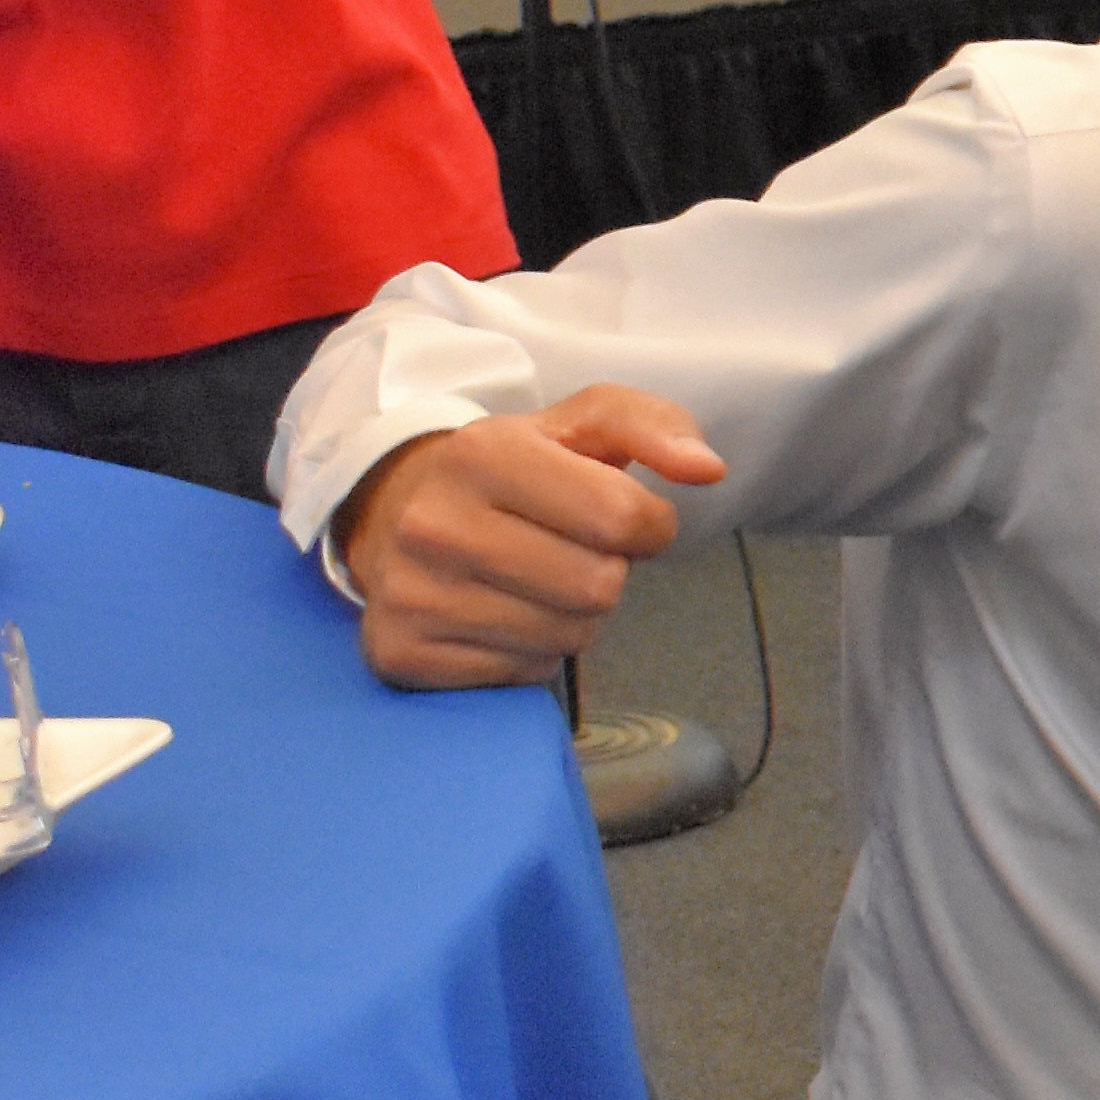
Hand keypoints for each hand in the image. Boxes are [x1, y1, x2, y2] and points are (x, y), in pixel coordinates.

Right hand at [338, 389, 724, 685]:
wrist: (391, 513)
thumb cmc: (511, 470)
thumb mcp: (580, 425)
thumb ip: (654, 426)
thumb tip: (708, 469)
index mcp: (484, 452)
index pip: (622, 517)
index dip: (648, 526)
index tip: (624, 520)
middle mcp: (435, 522)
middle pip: (598, 587)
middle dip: (606, 572)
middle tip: (568, 550)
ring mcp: (411, 592)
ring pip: (566, 638)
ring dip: (572, 616)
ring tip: (532, 580)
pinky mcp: (401, 652)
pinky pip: (523, 674)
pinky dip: (529, 652)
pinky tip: (498, 613)